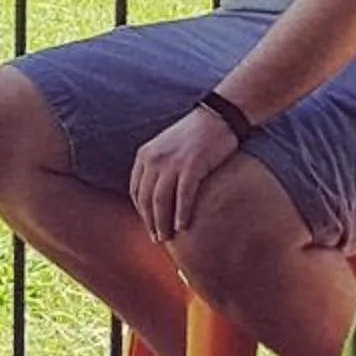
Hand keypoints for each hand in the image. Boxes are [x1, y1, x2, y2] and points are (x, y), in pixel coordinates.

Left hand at [128, 101, 243, 247]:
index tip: (148, 225)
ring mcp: (172, 162)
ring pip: (161, 201)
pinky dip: (182, 213)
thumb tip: (159, 193)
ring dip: (163, 223)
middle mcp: (154, 159)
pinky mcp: (193, 165)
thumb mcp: (168, 147)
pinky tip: (184, 227)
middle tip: (157, 239)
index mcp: (145, 155)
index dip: (141, 211)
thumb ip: (160, 167)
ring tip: (168, 237)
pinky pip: (183, 196)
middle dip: (150, 222)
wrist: (218, 117)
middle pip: (146, 199)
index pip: (136, 190)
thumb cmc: (196, 135)